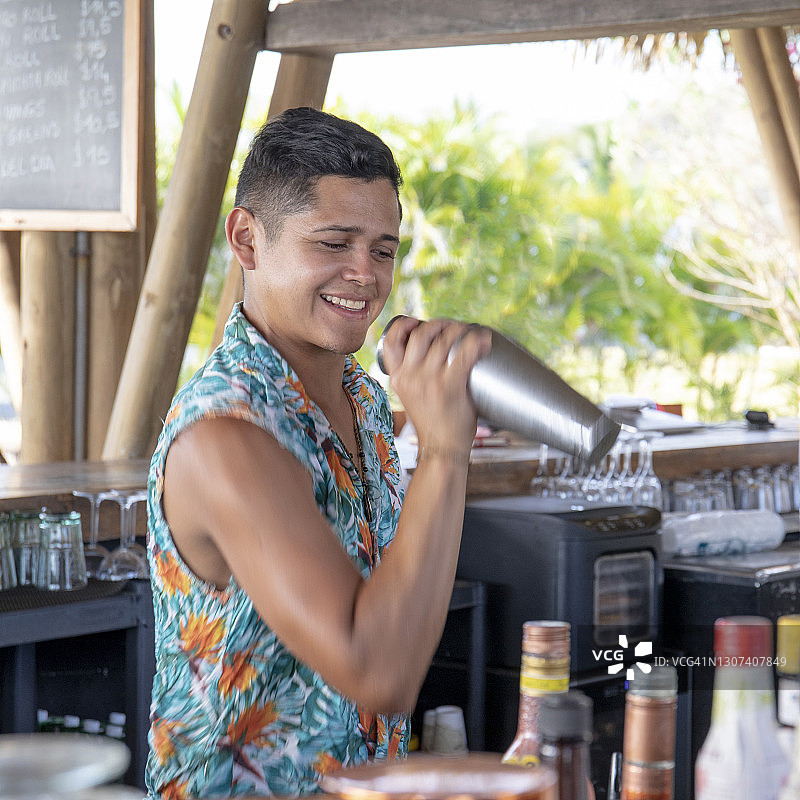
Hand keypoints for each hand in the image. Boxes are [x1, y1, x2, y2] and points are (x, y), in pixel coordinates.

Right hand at [379, 316, 491, 453]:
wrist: (442, 449)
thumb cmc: (434, 424)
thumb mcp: (412, 397)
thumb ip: (416, 376)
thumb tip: (434, 352)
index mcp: (397, 378)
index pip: (391, 341)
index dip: (405, 325)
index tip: (418, 322)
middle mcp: (409, 376)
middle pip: (421, 333)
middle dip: (439, 324)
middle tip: (452, 327)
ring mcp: (429, 380)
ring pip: (443, 339)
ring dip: (459, 330)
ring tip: (470, 332)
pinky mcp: (449, 385)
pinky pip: (464, 353)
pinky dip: (476, 342)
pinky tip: (483, 340)